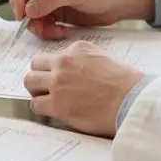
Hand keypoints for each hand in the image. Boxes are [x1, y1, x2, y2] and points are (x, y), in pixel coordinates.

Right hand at [9, 0, 153, 39]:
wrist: (120, 2)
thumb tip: (29, 9)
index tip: (21, 14)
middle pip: (23, 1)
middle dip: (29, 17)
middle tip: (39, 28)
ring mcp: (50, 0)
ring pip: (32, 16)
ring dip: (40, 27)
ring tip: (56, 31)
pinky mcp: (57, 14)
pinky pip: (43, 25)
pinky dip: (49, 31)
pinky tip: (63, 32)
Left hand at [24, 41, 143, 136]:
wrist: (130, 100)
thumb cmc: (124, 83)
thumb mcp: (103, 58)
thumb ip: (84, 60)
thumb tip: (75, 72)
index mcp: (76, 49)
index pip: (54, 56)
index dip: (55, 69)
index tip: (60, 78)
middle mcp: (64, 62)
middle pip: (35, 65)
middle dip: (40, 76)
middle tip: (47, 88)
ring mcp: (58, 83)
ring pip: (30, 82)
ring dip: (36, 91)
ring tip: (47, 99)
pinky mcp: (56, 104)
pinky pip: (36, 104)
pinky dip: (42, 108)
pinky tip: (53, 111)